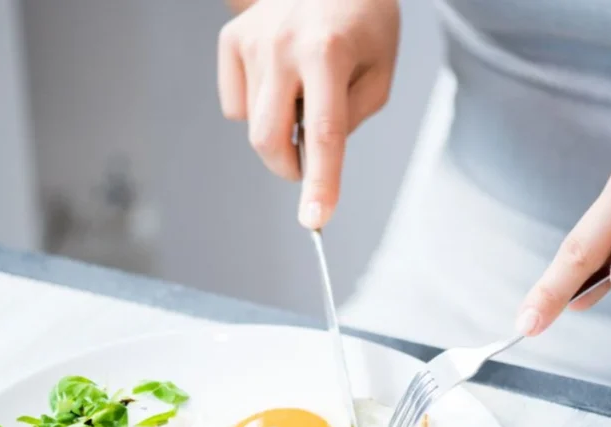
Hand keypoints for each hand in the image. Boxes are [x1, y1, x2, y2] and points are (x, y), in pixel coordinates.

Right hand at [217, 0, 399, 228]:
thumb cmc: (363, 23)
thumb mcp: (379, 71)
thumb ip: (350, 118)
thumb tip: (311, 154)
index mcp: (329, 52)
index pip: (324, 133)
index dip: (320, 182)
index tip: (315, 220)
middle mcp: (283, 44)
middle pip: (269, 138)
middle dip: (288, 167)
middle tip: (307, 165)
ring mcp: (251, 39)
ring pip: (254, 123)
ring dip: (281, 126)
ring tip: (304, 89)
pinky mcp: (231, 39)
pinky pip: (235, 104)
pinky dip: (257, 106)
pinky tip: (279, 77)